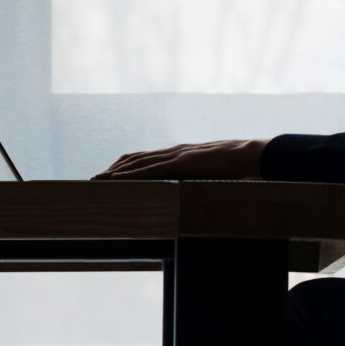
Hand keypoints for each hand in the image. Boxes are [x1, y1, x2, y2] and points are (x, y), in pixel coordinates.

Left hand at [91, 138, 268, 180]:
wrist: (250, 154)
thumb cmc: (234, 166)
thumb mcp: (210, 174)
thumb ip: (198, 179)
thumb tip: (192, 192)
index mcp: (178, 155)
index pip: (144, 158)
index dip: (125, 167)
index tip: (108, 176)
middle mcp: (173, 152)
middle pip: (134, 159)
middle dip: (113, 169)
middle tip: (94, 179)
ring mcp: (176, 156)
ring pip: (138, 162)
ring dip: (116, 171)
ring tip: (98, 179)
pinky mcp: (182, 162)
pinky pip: (152, 169)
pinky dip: (132, 174)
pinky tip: (118, 179)